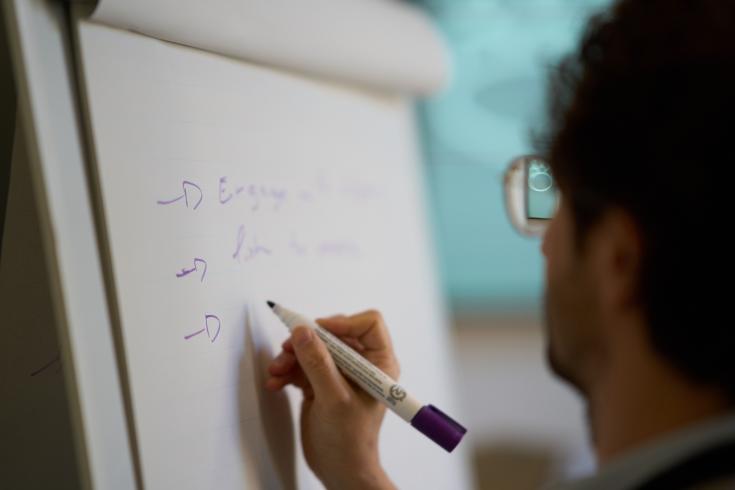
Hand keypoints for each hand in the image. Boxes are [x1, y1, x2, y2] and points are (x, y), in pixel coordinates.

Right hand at [265, 310, 398, 489]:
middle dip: (308, 342)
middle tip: (286, 349)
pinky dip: (288, 371)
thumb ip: (318, 364)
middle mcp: (361, 364)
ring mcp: (340, 373)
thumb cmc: (350, 440)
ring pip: (314, 348)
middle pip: (334, 334)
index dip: (343, 322)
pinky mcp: (321, 383)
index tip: (317, 330)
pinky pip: (302, 365)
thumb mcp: (334, 399)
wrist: (339, 470)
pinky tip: (276, 383)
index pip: (369, 324)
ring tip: (276, 371)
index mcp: (379, 363)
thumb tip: (303, 332)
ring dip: (292, 357)